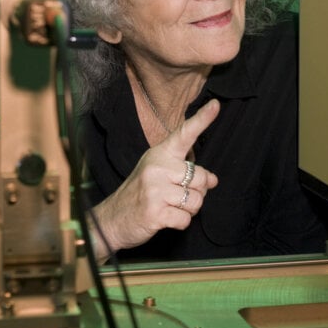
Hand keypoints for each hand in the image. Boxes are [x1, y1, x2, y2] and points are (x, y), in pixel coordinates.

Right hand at [90, 99, 219, 259]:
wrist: (111, 219)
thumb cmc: (139, 194)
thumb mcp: (157, 173)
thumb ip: (184, 173)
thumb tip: (213, 180)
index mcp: (159, 154)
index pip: (184, 134)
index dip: (202, 119)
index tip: (216, 105)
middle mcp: (157, 168)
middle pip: (200, 178)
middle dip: (198, 192)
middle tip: (179, 196)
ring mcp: (155, 190)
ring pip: (195, 201)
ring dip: (189, 209)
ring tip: (172, 207)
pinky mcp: (155, 212)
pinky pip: (185, 219)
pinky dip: (181, 222)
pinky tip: (167, 218)